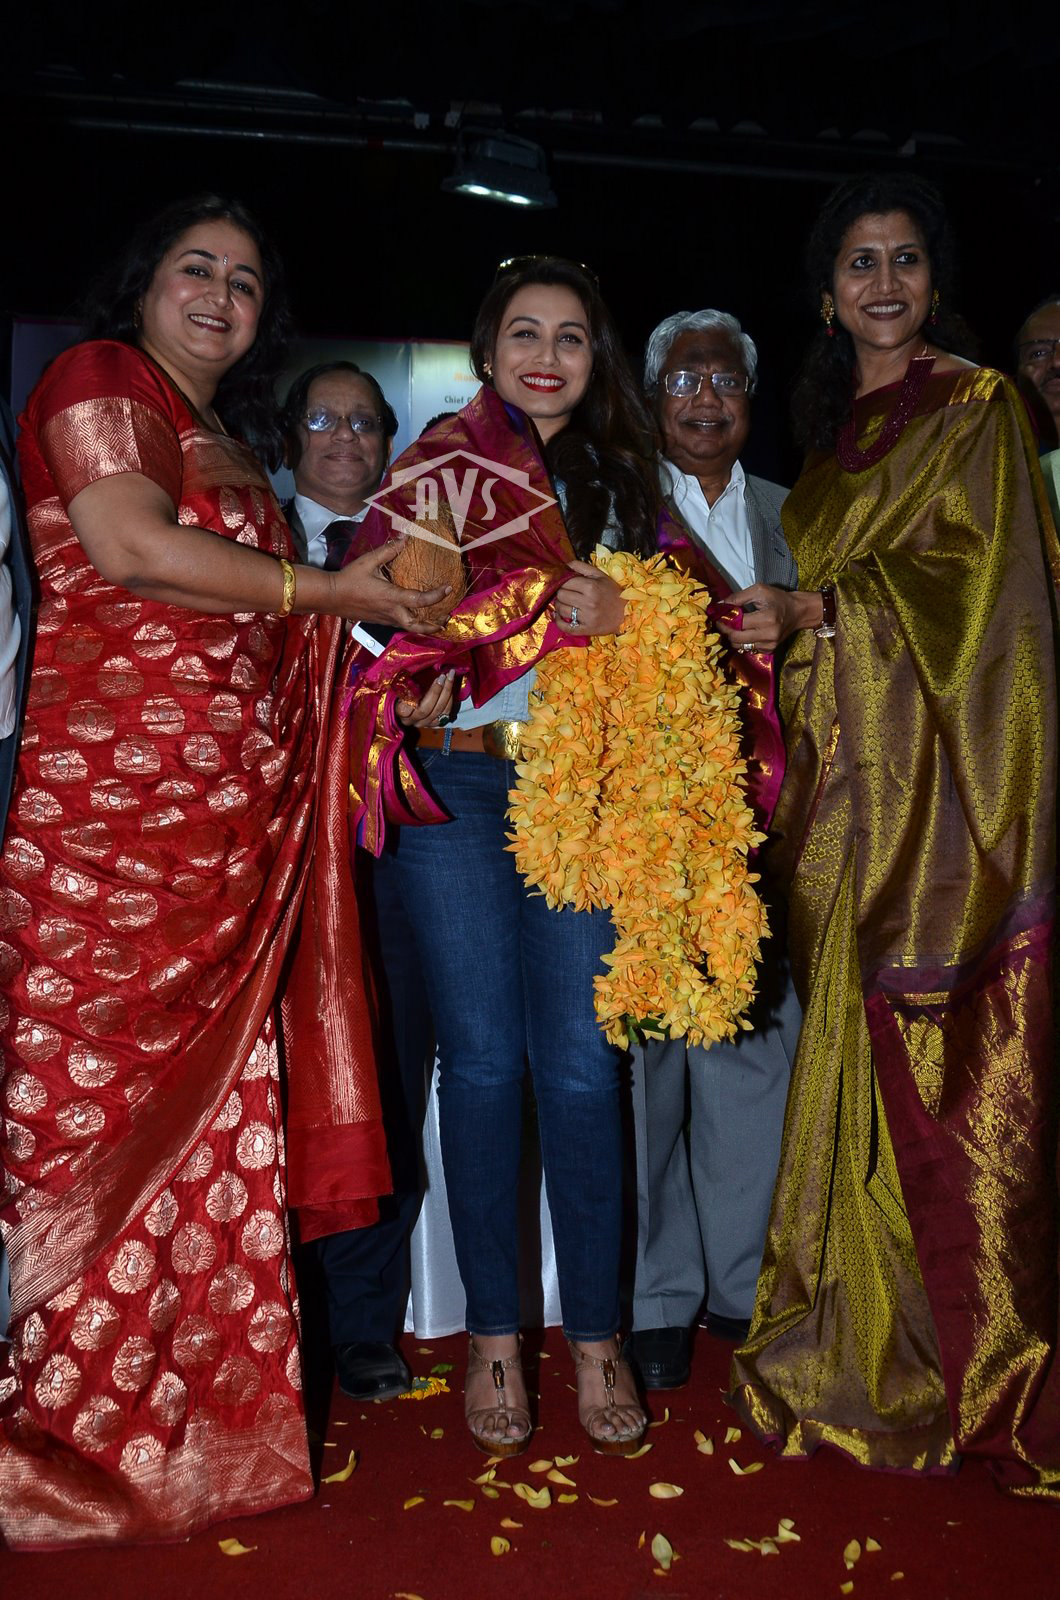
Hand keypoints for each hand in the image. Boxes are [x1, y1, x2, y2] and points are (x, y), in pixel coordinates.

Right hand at [332, 539, 451, 632]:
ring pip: (409, 628)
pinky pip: (400, 625)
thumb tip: (405, 538)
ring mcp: (385, 619)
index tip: (448, 588)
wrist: (331, 597)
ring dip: (424, 626)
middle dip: (433, 625)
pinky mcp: (380, 621)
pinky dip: (412, 623)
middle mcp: (391, 612)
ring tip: (436, 620)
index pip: (420, 600)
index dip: (437, 595)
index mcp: (391, 597)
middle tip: (445, 618)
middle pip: (417, 626)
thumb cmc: (349, 578)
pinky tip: (416, 616)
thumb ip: (389, 550)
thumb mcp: (369, 561)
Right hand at [397, 671, 456, 726]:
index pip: (405, 709)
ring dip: (446, 692)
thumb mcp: (402, 687)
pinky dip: (450, 699)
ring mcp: (425, 723)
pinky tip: (451, 686)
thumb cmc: (403, 693)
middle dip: (436, 691)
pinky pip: (446, 712)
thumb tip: (413, 675)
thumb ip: (407, 685)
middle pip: (425, 710)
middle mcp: (413, 721)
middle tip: (442, 676)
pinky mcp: (435, 723)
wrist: (409, 707)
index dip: (413, 698)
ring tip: (450, 677)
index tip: (416, 686)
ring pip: (438, 711)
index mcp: (401, 713)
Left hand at [554, 559, 626, 635]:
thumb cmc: (612, 592)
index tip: (565, 584)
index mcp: (591, 587)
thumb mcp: (600, 576)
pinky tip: (559, 617)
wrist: (627, 613)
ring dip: (559, 606)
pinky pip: (565, 627)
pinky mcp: (586, 630)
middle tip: (565, 594)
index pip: (565, 583)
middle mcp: (588, 602)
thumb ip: (582, 567)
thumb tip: (565, 564)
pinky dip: (558, 622)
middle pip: (561, 596)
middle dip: (560, 593)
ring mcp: (586, 618)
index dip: (562, 582)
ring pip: (561, 610)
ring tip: (565, 604)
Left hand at [719, 584, 822, 652]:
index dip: (724, 621)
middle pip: (736, 638)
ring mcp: (769, 645)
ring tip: (730, 627)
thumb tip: (719, 605)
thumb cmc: (778, 599)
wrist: (798, 612)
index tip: (717, 616)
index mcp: (767, 618)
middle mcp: (769, 635)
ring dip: (731, 637)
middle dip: (725, 631)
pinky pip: (748, 649)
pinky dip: (742, 641)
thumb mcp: (759, 591)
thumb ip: (738, 597)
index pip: (738, 624)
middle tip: (720, 623)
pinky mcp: (769, 650)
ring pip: (740, 646)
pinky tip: (743, 632)